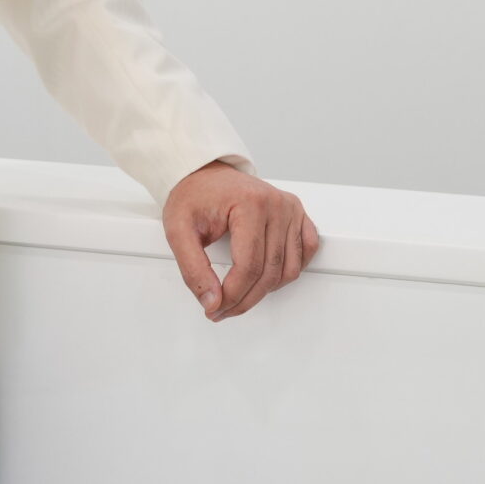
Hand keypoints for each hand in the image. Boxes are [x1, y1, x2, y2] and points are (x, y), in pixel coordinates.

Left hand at [162, 160, 319, 320]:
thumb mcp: (178, 231)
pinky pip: (306, 251)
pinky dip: (289, 270)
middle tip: (222, 309)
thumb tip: (212, 302)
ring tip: (240, 293)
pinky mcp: (297, 213)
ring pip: (289, 269)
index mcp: (250, 204)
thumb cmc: (193, 197)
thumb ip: (193, 269)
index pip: (249, 267)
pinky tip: (267, 276)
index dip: (232, 296)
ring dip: (266, 290)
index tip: (214, 308)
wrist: (204, 174)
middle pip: (269, 273)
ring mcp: (290, 208)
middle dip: (244, 299)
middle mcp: (276, 204)